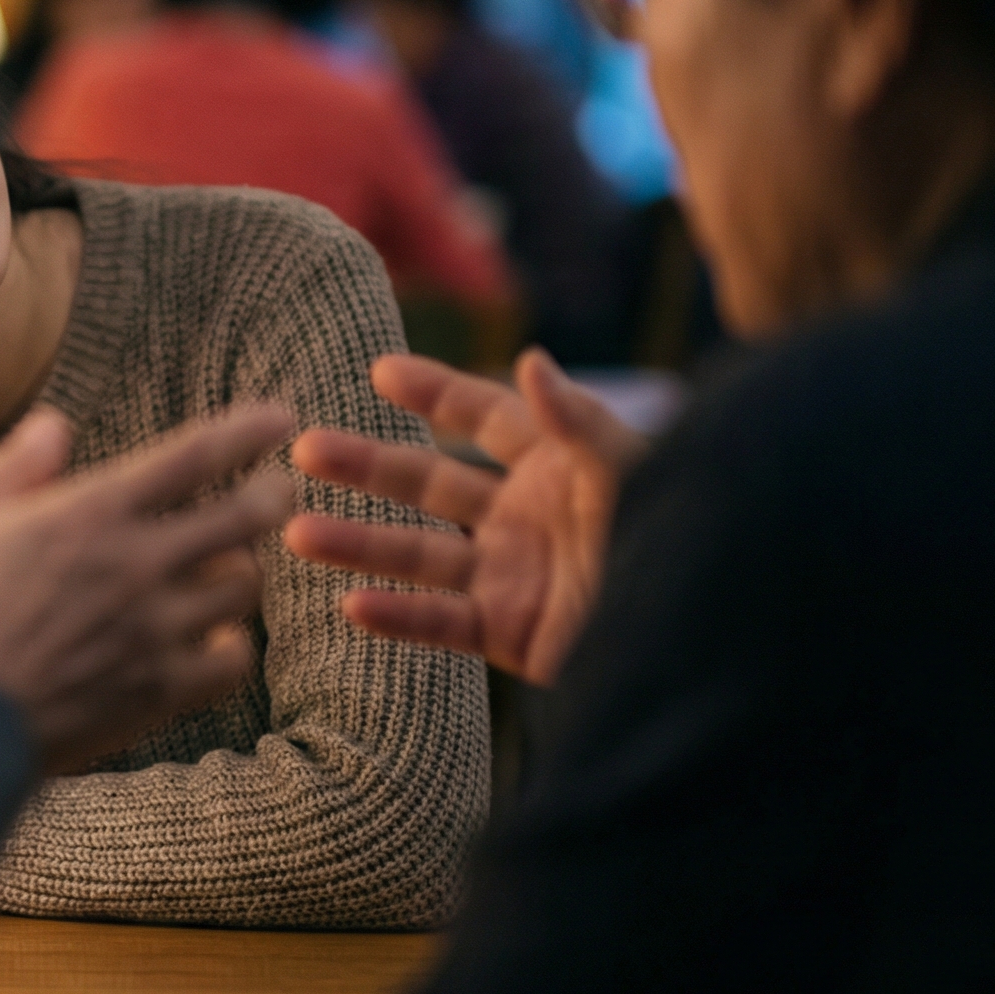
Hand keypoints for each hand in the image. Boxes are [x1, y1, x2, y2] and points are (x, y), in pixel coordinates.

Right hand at [0, 404, 295, 771]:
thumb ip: (12, 468)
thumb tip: (54, 424)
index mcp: (90, 512)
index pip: (193, 455)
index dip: (246, 430)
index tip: (278, 418)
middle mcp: (136, 563)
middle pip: (245, 516)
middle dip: (273, 494)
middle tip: (277, 490)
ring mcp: (154, 630)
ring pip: (243, 586)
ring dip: (242, 569)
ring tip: (228, 567)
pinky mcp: (157, 691)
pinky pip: (231, 661)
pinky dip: (230, 646)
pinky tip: (212, 642)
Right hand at [284, 350, 643, 684]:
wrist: (701, 635)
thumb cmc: (679, 538)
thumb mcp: (630, 473)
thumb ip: (576, 421)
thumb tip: (529, 359)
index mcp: (555, 466)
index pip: (484, 418)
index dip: (436, 394)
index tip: (381, 372)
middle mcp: (522, 516)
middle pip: (429, 483)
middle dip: (366, 466)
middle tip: (303, 449)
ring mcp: (510, 575)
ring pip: (418, 555)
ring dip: (357, 544)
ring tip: (294, 534)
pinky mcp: (509, 634)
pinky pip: (442, 624)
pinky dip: (398, 617)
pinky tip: (352, 605)